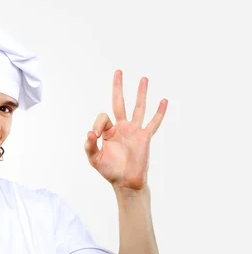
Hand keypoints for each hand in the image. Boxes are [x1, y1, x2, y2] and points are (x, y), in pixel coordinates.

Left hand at [84, 70, 167, 190]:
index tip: (96, 135)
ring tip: (144, 78)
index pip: (103, 117)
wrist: (126, 182)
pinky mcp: (145, 137)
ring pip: (138, 108)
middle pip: (119, 103)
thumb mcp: (94, 159)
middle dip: (118, 88)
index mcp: (109, 131)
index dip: (98, 123)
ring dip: (141, 93)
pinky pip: (154, 123)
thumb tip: (90, 132)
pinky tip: (164, 101)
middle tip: (118, 71)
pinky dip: (159, 112)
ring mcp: (134, 131)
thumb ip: (89, 146)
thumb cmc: (110, 170)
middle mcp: (122, 127)